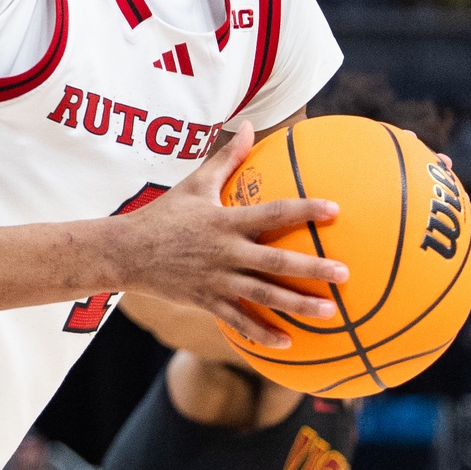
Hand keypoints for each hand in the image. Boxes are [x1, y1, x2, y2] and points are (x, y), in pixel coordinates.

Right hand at [120, 123, 348, 348]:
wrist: (126, 251)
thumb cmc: (164, 214)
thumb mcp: (195, 183)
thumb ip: (227, 158)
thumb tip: (248, 126)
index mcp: (225, 221)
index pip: (273, 212)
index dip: (304, 210)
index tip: (335, 210)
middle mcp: (225, 252)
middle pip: (275, 262)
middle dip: (312, 269)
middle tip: (344, 274)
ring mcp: (216, 280)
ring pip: (263, 296)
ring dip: (297, 305)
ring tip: (330, 312)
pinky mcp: (206, 301)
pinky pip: (238, 320)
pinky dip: (262, 333)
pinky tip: (288, 343)